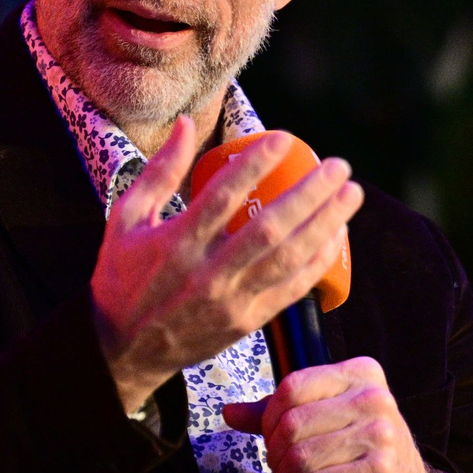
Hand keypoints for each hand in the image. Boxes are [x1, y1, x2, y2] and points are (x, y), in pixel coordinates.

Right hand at [90, 116, 361, 412]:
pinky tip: (337, 237)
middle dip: (310, 195)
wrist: (122, 348)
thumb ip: (159, 171)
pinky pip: (291, 290)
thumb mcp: (127, 218)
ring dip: (325, 225)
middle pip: (268, 229)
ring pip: (288, 259)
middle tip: (338, 166)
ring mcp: (230, 301)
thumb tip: (187, 124)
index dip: (255, 166)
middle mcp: (206, 273)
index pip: (222, 198)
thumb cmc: (123, 275)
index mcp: (175, 243)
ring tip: (351, 195)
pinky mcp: (246, 323)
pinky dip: (318, 262)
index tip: (285, 139)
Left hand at [222, 358, 453, 472]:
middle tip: (280, 472)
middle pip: (293, 423)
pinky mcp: (382, 471)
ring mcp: (381, 434)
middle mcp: (374, 397)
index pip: (293, 386)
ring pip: (302, 456)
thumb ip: (278, 415)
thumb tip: (229, 412)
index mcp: (360, 374)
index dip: (269, 418)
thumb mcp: (326, 424)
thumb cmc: (363, 458)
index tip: (271, 440)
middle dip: (275, 455)